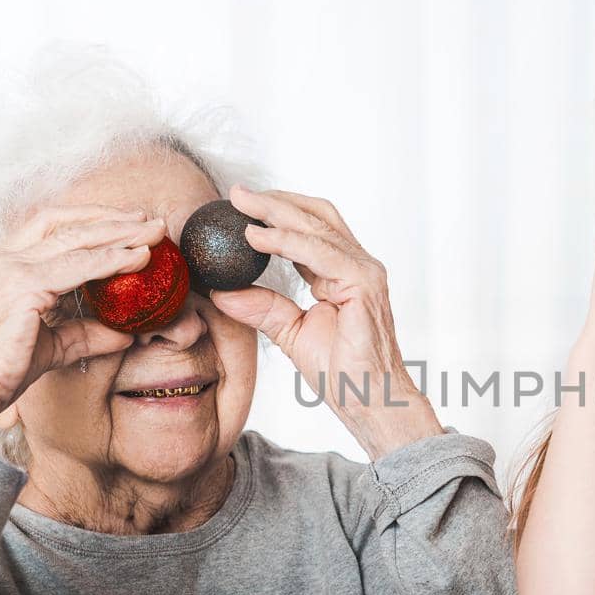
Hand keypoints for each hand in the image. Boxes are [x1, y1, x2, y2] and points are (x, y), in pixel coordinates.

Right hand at [0, 206, 165, 443]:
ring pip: (76, 238)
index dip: (92, 220)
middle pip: (67, 224)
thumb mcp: (52, 346)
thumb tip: (125, 334)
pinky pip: (78, 266)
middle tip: (152, 223)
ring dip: (120, 234)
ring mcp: (10, 269)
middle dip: (113, 219)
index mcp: (3, 263)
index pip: (52, 226)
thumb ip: (86, 335)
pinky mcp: (21, 287)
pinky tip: (138, 259)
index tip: (129, 222)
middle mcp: (3, 258)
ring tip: (155, 234)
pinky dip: (112, 260)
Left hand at [209, 186, 441, 458]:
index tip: (239, 205)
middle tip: (236, 193)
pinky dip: (288, 241)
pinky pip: (321, 253)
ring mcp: (365, 272)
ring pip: (318, 227)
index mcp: (343, 273)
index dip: (277, 211)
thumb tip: (222, 292)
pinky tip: (259, 238)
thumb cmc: (344, 374)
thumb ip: (264, 309)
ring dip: (277, 212)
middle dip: (274, 200)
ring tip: (242, 206)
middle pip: (316, 216)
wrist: (372, 402)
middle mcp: (358, 265)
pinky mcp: (364, 285)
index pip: (311, 228)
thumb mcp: (292, 334)